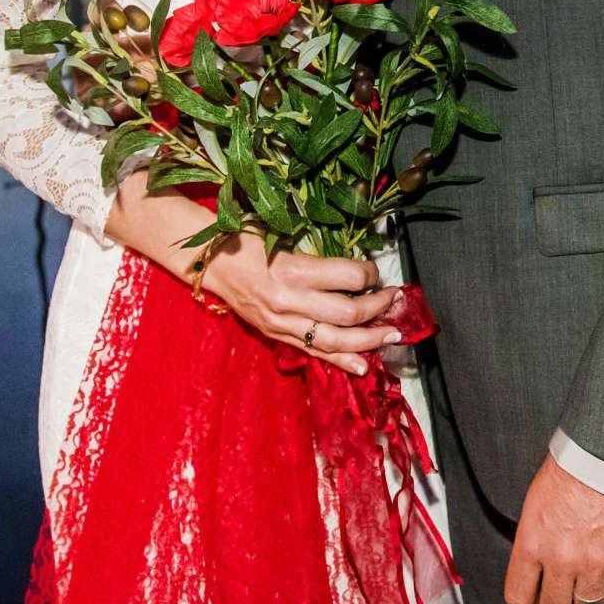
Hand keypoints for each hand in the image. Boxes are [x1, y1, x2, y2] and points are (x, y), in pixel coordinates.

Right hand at [104, 176, 397, 373]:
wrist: (207, 263)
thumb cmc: (246, 242)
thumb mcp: (283, 238)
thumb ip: (318, 257)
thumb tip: (356, 267)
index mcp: (293, 269)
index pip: (348, 276)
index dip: (370, 274)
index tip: (377, 271)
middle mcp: (290, 301)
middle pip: (347, 313)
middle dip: (378, 309)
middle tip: (396, 302)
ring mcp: (282, 323)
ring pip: (334, 340)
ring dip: (368, 339)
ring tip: (392, 335)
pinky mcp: (276, 335)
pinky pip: (313, 353)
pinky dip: (342, 361)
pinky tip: (364, 365)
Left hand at [504, 453, 603, 603]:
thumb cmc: (568, 472)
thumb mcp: (534, 505)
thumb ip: (532, 541)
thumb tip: (532, 569)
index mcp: (532, 544)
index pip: (519, 597)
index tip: (534, 602)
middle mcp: (561, 558)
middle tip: (563, 600)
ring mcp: (595, 560)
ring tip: (590, 591)